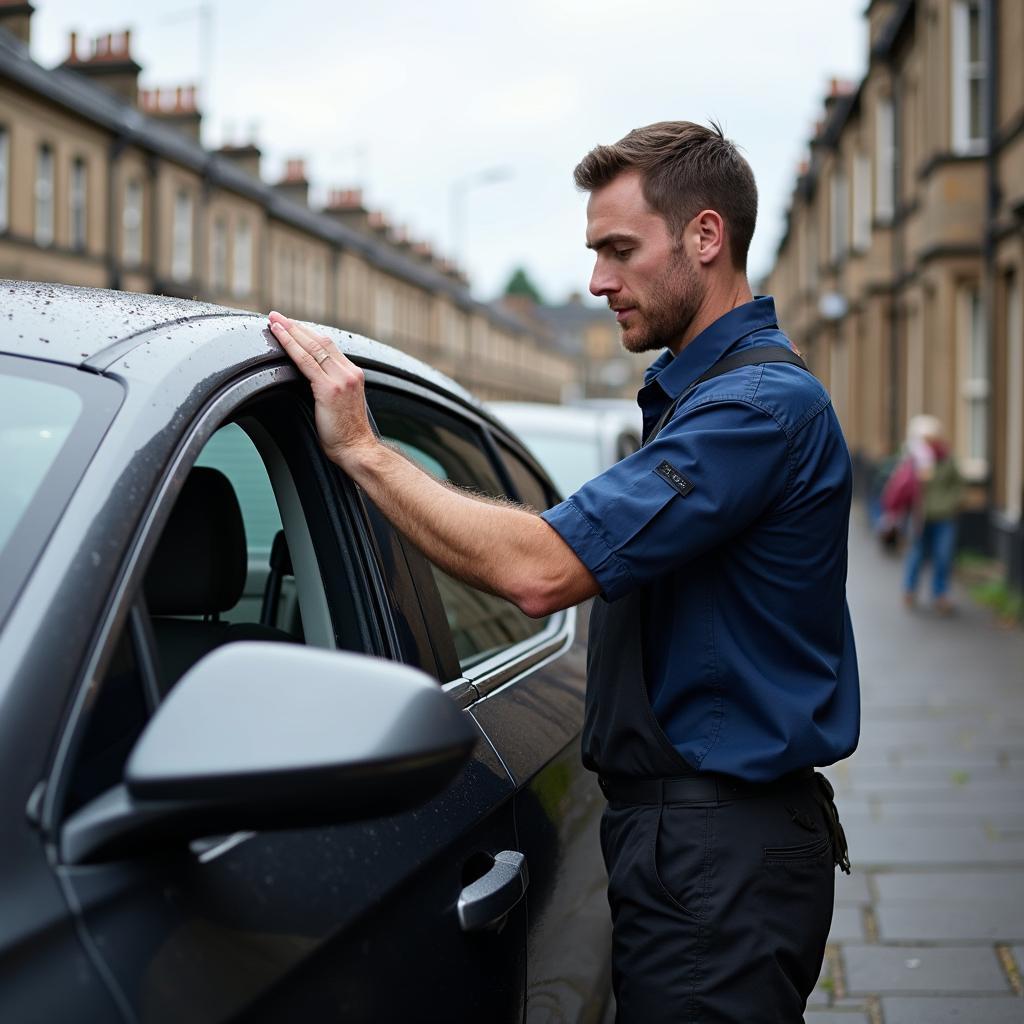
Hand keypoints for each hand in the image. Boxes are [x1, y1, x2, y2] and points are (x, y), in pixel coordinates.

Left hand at [267, 312, 376, 468]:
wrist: (358, 450)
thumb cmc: (347, 436)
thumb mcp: (340, 406)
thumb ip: (330, 389)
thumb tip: (310, 384)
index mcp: (354, 375)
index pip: (329, 346)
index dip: (308, 334)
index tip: (292, 326)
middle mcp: (350, 373)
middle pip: (320, 341)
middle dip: (296, 326)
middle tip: (276, 315)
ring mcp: (341, 379)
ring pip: (312, 346)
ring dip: (290, 331)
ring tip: (273, 320)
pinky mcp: (329, 389)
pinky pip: (305, 361)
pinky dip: (290, 345)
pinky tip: (278, 335)